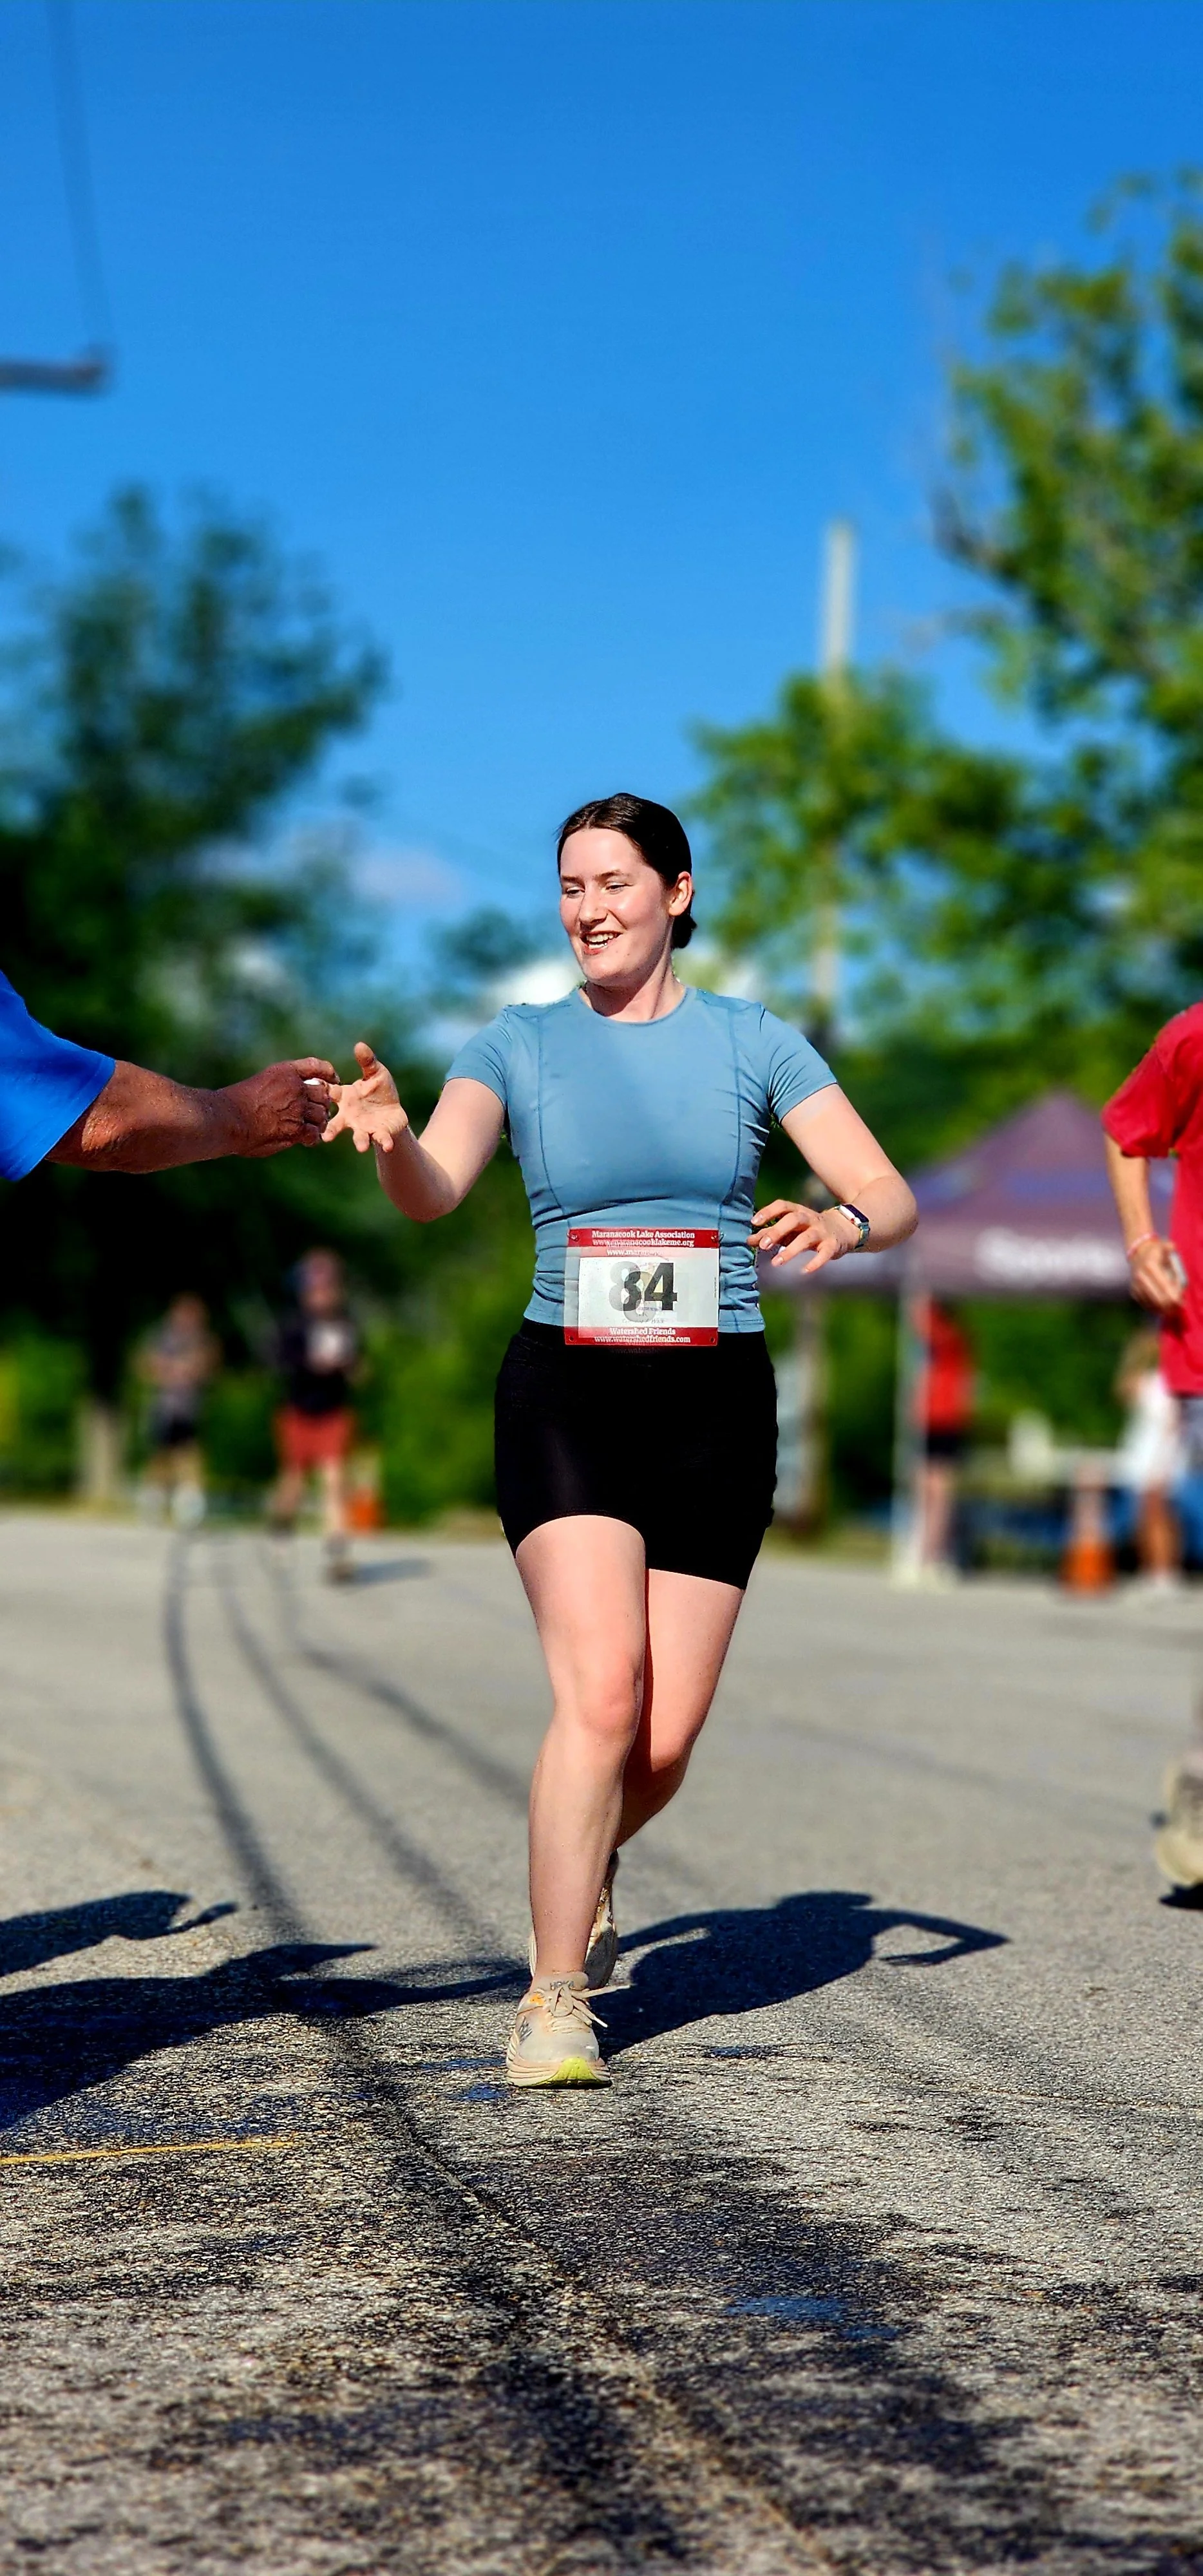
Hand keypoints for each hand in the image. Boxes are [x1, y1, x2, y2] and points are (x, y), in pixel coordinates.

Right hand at [221, 1058, 336, 1157]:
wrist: (228, 1118)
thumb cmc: (235, 1103)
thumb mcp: (261, 1083)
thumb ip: (280, 1087)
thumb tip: (294, 1098)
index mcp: (285, 1072)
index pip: (315, 1066)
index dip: (328, 1073)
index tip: (333, 1079)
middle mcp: (295, 1087)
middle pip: (323, 1094)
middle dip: (322, 1103)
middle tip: (317, 1112)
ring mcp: (298, 1107)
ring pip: (321, 1114)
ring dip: (318, 1122)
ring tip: (311, 1128)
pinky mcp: (297, 1128)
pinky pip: (314, 1133)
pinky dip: (312, 1138)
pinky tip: (305, 1141)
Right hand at [323, 1042, 409, 1153]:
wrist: (392, 1111)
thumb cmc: (378, 1090)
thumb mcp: (375, 1073)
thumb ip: (367, 1061)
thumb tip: (360, 1045)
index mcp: (345, 1097)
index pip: (330, 1094)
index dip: (322, 1092)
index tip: (316, 1093)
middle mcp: (349, 1116)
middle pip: (336, 1123)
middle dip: (331, 1130)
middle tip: (326, 1136)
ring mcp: (363, 1127)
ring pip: (358, 1136)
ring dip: (359, 1141)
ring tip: (360, 1147)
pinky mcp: (379, 1134)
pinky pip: (381, 1139)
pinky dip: (384, 1142)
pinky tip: (388, 1145)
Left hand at [749, 1198, 859, 1273]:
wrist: (844, 1229)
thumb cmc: (808, 1229)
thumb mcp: (790, 1229)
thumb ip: (770, 1233)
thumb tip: (748, 1240)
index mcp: (798, 1212)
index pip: (783, 1206)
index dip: (768, 1212)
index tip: (754, 1222)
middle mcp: (810, 1219)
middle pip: (794, 1219)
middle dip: (778, 1231)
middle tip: (763, 1245)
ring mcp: (822, 1232)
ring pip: (807, 1238)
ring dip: (791, 1250)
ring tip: (776, 1263)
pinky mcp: (833, 1246)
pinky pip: (825, 1254)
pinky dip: (815, 1262)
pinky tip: (804, 1271)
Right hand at [1129, 1237, 1186, 1313]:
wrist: (1138, 1254)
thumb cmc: (1156, 1252)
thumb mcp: (1163, 1246)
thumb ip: (1169, 1247)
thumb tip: (1172, 1248)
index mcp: (1150, 1266)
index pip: (1165, 1286)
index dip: (1175, 1296)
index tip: (1181, 1300)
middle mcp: (1141, 1277)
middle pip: (1159, 1298)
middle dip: (1170, 1305)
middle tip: (1178, 1306)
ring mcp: (1136, 1285)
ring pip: (1152, 1304)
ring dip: (1163, 1309)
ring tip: (1172, 1309)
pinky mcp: (1133, 1292)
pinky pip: (1146, 1305)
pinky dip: (1155, 1308)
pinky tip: (1163, 1309)